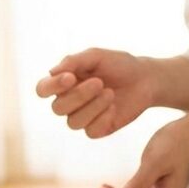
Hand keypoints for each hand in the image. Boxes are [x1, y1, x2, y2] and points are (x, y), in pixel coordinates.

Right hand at [35, 48, 159, 137]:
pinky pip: (90, 131)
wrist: (146, 79)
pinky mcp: (98, 129)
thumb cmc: (119, 64)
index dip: (52, 86)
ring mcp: (82, 117)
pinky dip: (103, 118)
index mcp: (63, 82)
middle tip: (99, 82)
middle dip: (78, 96)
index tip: (70, 77)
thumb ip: (73, 61)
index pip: (42, 89)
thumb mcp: (96, 56)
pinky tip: (114, 107)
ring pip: (73, 123)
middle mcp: (69, 101)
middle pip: (57, 109)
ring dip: (92, 107)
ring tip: (110, 93)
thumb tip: (52, 72)